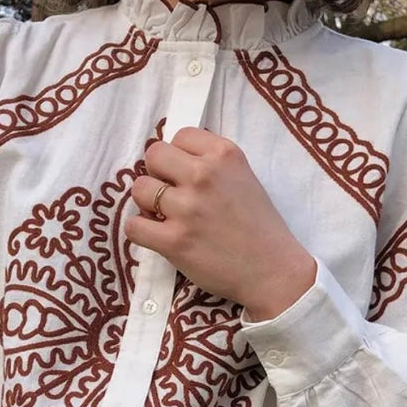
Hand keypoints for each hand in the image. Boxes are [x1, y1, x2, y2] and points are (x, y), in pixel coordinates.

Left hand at [125, 127, 316, 320]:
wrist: (273, 271)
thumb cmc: (259, 227)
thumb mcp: (244, 177)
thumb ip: (212, 163)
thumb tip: (172, 160)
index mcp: (225, 155)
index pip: (180, 135)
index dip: (178, 155)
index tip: (186, 175)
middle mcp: (204, 175)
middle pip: (153, 155)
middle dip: (157, 174)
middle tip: (170, 194)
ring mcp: (187, 208)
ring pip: (139, 189)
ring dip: (147, 203)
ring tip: (164, 216)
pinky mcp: (174, 241)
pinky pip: (133, 226)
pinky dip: (140, 231)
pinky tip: (157, 236)